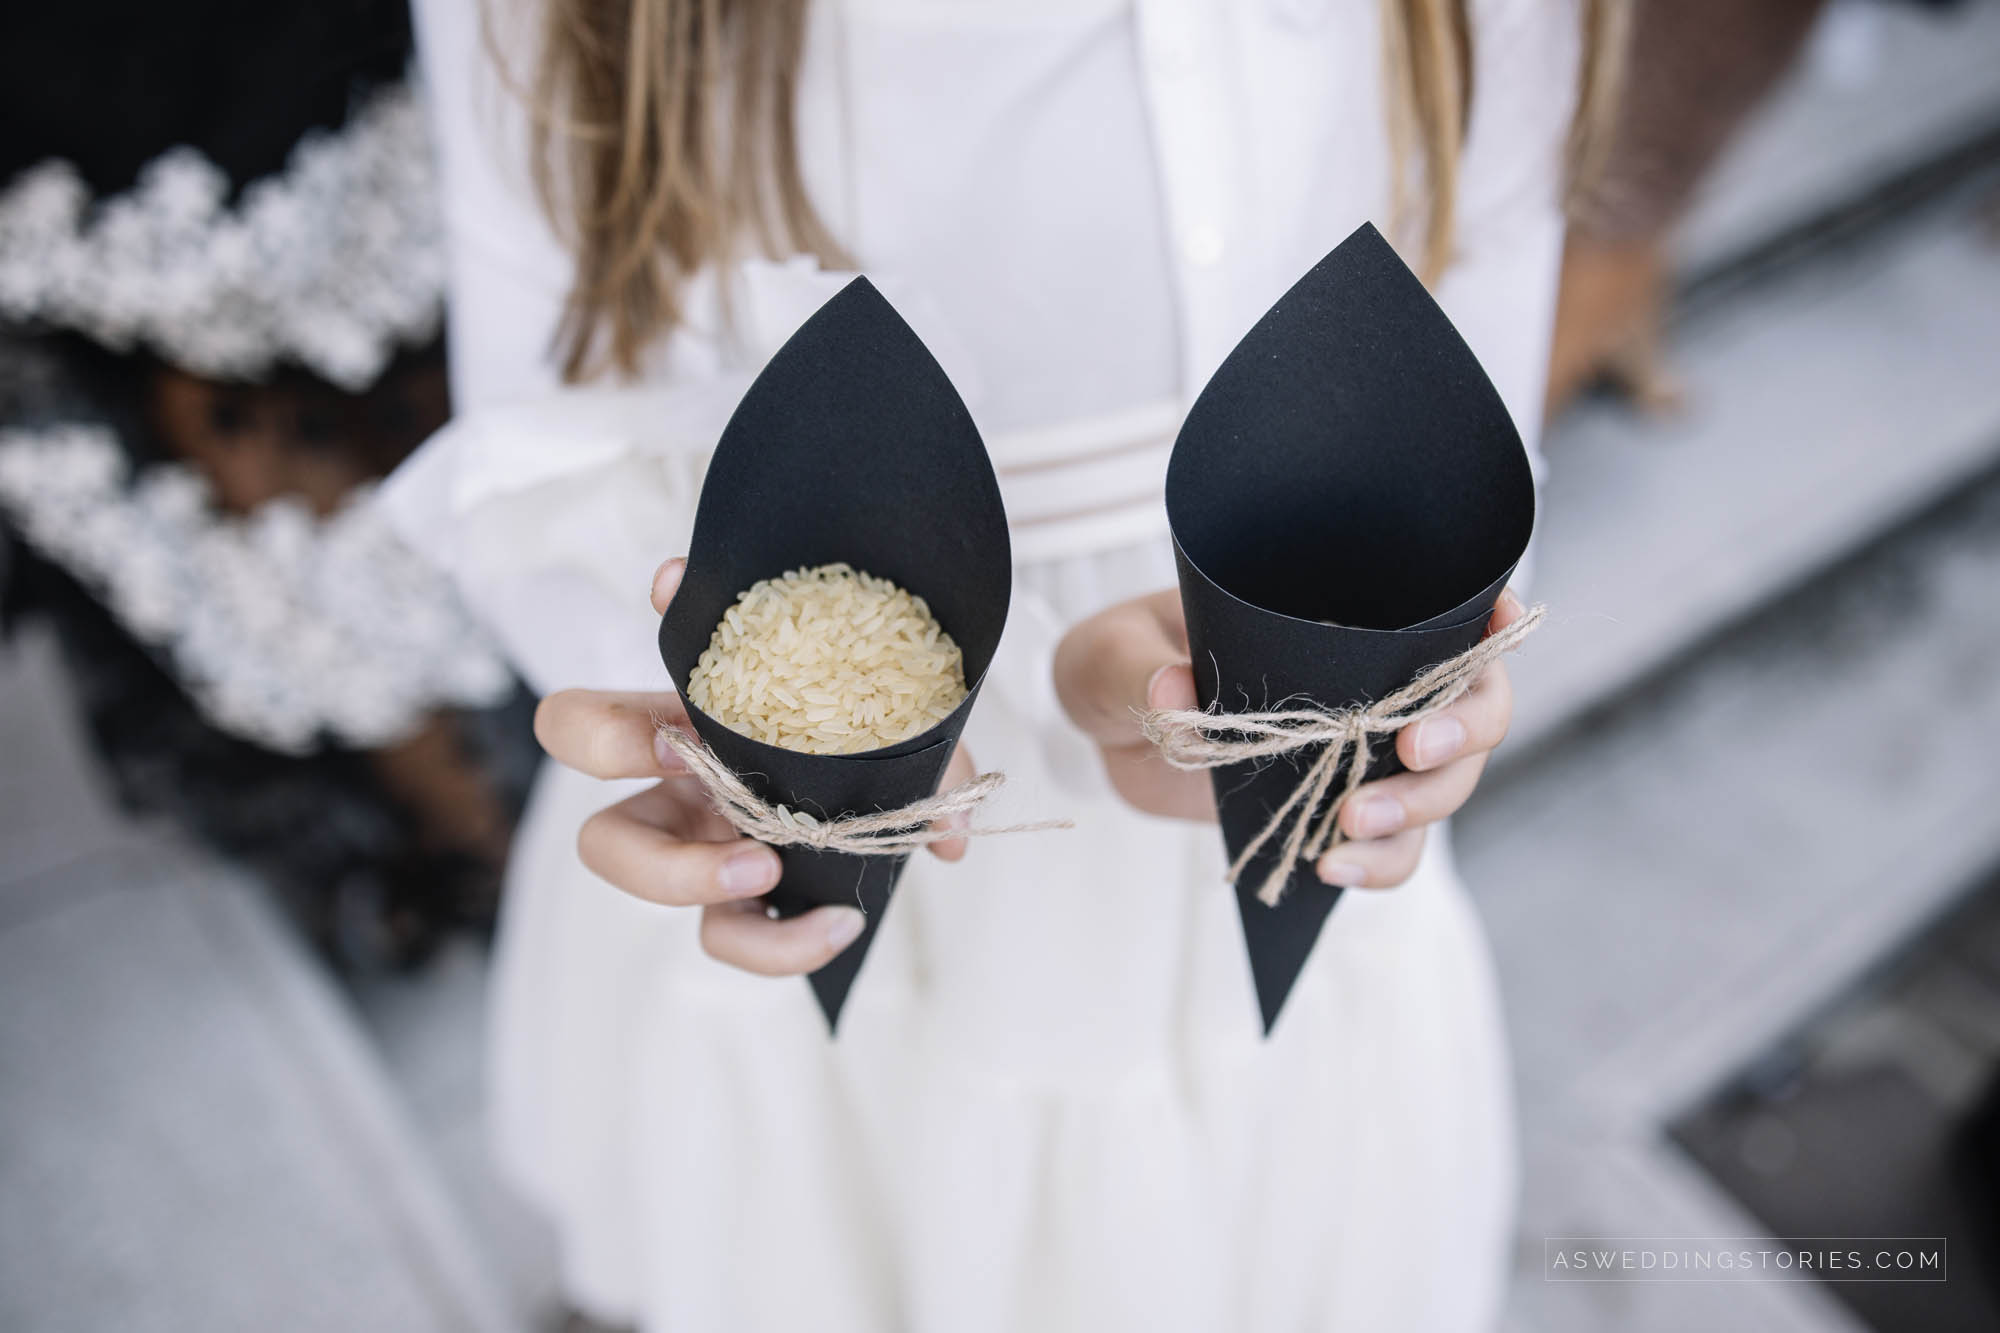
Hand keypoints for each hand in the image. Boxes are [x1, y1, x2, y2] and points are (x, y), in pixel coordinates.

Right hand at [532, 557, 973, 975]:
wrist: (896, 776)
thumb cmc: (864, 721)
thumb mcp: (893, 711)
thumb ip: (923, 754)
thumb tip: (946, 837)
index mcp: (684, 727)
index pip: (587, 723)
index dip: (606, 733)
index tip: (677, 734)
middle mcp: (677, 796)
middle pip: (596, 831)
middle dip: (642, 840)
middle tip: (721, 812)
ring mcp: (701, 852)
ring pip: (651, 896)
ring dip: (697, 887)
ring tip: (774, 874)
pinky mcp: (738, 902)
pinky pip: (735, 937)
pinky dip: (784, 945)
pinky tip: (841, 927)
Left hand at [1053, 586, 1526, 888]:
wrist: (1105, 733)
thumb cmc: (1120, 660)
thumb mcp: (1111, 651)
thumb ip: (1135, 666)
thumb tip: (1174, 691)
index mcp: (1337, 614)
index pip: (1446, 608)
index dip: (1491, 619)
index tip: (1496, 627)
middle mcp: (1371, 681)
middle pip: (1471, 706)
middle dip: (1458, 733)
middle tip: (1408, 753)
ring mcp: (1361, 752)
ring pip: (1442, 785)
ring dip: (1417, 810)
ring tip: (1348, 830)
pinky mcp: (1336, 810)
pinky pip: (1390, 847)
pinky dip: (1379, 864)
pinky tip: (1332, 868)